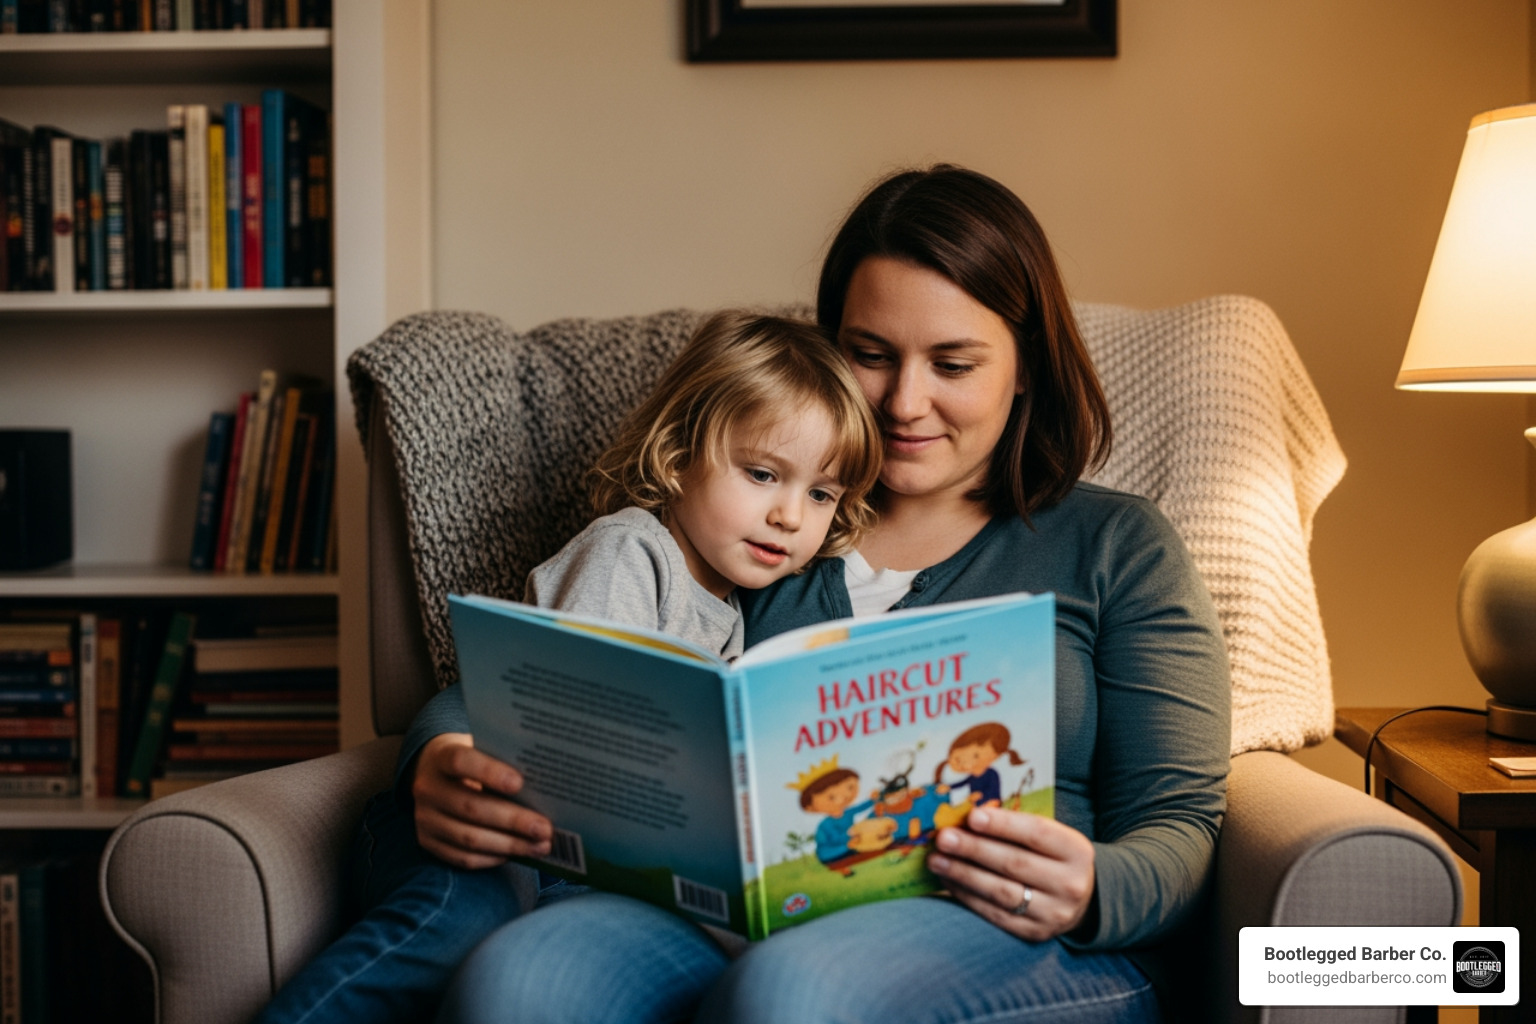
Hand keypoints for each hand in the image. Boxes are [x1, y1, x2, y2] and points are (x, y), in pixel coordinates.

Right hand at [410, 732, 552, 869]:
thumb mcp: (484, 751)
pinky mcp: (428, 842)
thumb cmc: (474, 760)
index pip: (461, 761)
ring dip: (509, 845)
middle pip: (470, 807)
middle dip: (513, 821)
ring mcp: (425, 818)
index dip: (490, 772)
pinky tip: (516, 854)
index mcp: (441, 756)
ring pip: (468, 838)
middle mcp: (428, 788)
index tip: (520, 783)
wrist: (436, 773)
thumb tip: (546, 788)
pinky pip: (462, 858)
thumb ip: (505, 762)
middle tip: (545, 828)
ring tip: (540, 846)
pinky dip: (493, 858)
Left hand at [926, 807, 1094, 941]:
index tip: (971, 816)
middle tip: (944, 838)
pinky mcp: (1034, 934)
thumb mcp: (1052, 838)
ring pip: (1001, 892)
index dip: (1003, 825)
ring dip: (963, 874)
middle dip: (974, 849)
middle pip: (1015, 864)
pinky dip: (967, 896)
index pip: (1037, 834)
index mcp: (1077, 851)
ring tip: (936, 860)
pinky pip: (994, 915)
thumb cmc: (1054, 858)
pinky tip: (948, 880)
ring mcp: (1053, 913)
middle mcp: (1070, 884)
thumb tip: (967, 816)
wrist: (1081, 901)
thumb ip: (1018, 827)